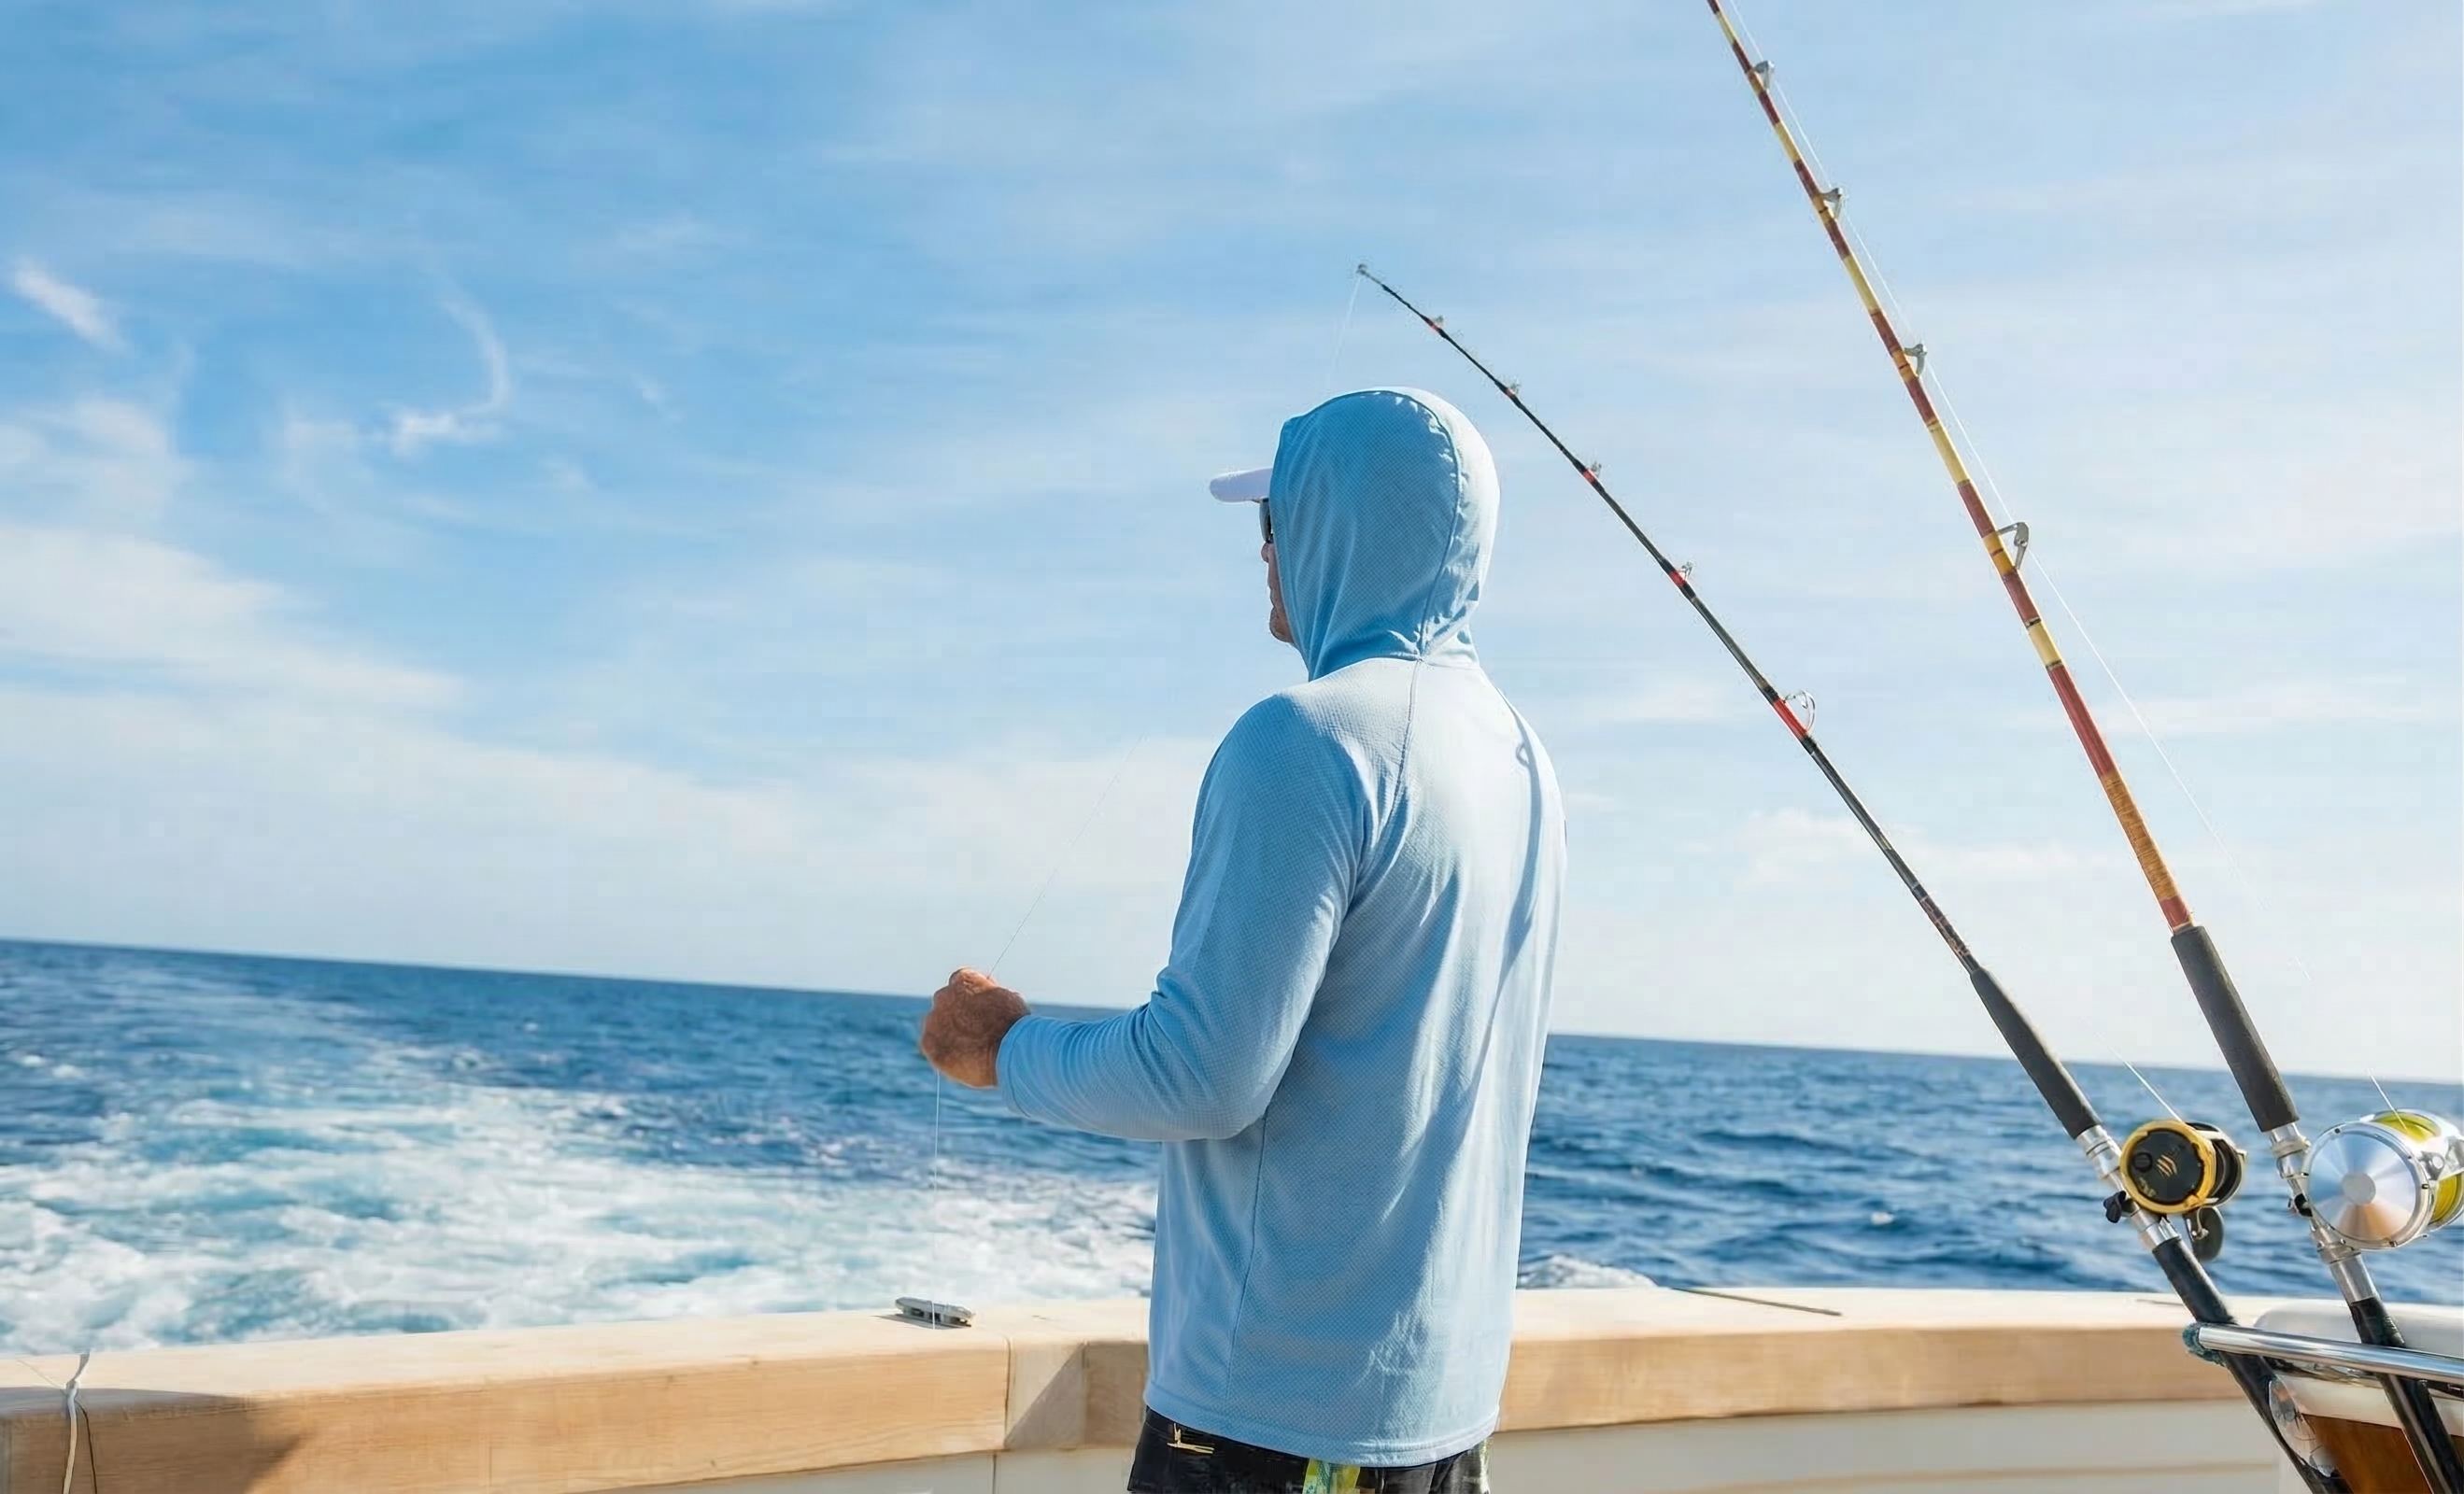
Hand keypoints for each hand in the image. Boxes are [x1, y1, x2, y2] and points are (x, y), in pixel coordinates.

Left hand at [921, 968, 1028, 1088]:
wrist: (1009, 1051)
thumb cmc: (1015, 1025)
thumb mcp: (1008, 998)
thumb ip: (990, 994)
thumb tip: (989, 996)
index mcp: (963, 980)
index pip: (960, 982)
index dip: (970, 995)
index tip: (979, 1007)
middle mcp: (943, 996)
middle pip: (945, 1002)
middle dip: (956, 1013)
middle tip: (974, 1030)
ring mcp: (934, 1020)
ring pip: (937, 1024)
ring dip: (948, 1032)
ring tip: (968, 1048)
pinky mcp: (929, 1044)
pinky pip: (931, 1045)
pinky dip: (942, 1050)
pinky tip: (959, 1058)